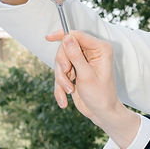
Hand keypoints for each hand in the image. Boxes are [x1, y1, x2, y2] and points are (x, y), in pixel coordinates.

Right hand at [50, 30, 139, 145]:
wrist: (101, 113)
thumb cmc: (100, 95)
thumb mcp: (86, 75)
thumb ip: (75, 56)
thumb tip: (67, 38)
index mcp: (99, 49)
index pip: (77, 35)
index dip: (62, 35)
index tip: (48, 38)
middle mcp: (91, 53)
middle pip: (65, 49)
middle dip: (62, 65)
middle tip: (67, 76)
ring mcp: (81, 62)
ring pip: (60, 62)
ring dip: (61, 79)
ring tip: (70, 90)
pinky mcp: (74, 72)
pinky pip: (60, 74)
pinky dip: (60, 87)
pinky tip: (64, 100)